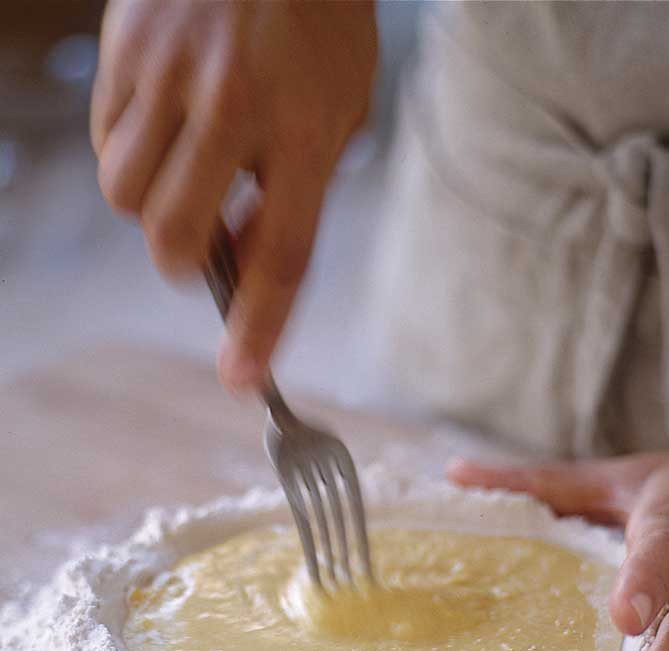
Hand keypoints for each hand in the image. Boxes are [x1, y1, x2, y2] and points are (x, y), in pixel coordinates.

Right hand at [91, 0, 376, 390]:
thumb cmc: (320, 23)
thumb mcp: (341, 109)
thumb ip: (299, 190)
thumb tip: (241, 257)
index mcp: (306, 128)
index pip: (283, 254)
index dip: (259, 326)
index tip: (243, 377)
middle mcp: (234, 104)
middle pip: (175, 235)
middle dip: (182, 264)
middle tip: (201, 247)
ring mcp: (170, 73)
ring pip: (125, 194)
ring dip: (150, 208)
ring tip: (184, 172)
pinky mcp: (124, 47)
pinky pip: (106, 137)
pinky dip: (131, 154)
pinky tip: (165, 126)